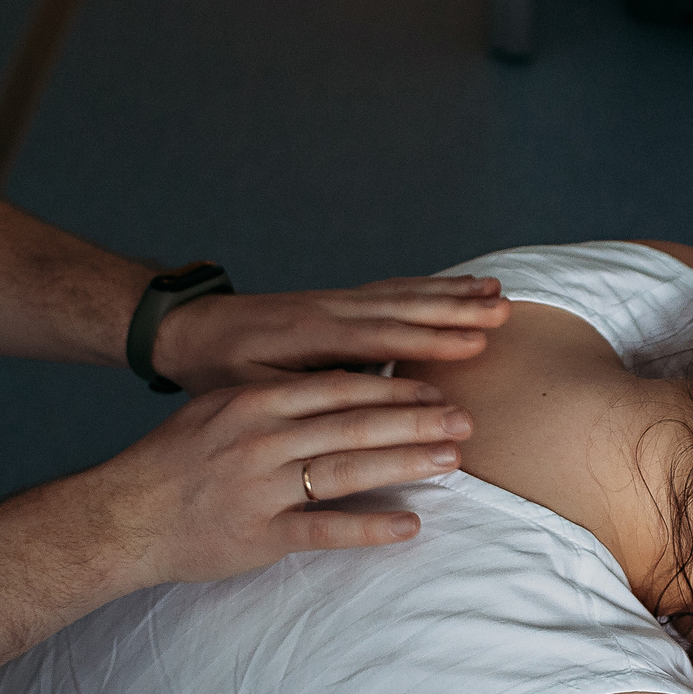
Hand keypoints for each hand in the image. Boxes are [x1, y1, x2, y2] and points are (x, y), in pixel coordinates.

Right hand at [89, 370, 474, 584]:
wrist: (120, 516)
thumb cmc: (175, 462)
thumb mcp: (219, 409)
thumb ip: (277, 399)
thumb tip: (341, 387)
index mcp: (254, 402)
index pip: (339, 387)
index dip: (393, 387)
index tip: (436, 387)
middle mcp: (261, 440)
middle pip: (354, 425)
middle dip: (416, 421)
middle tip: (464, 419)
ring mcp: (261, 488)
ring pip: (347, 471)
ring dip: (405, 464)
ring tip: (451, 461)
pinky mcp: (259, 536)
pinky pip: (325, 531)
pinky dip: (371, 529)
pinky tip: (411, 526)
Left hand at [150, 276, 510, 390]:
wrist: (187, 332)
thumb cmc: (214, 371)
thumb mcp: (249, 391)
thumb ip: (304, 396)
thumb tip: (363, 404)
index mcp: (309, 334)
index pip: (381, 337)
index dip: (429, 340)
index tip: (475, 343)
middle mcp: (328, 309)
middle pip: (403, 307)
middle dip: (457, 310)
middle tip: (505, 312)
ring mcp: (335, 300)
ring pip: (403, 294)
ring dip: (451, 294)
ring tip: (496, 293)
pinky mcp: (337, 302)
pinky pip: (390, 291)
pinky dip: (427, 289)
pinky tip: (456, 289)